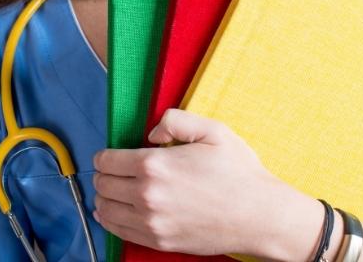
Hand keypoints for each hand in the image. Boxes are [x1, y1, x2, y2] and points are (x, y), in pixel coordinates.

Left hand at [92, 109, 286, 255]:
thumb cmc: (238, 172)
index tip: (110, 155)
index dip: (105, 156)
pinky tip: (112, 212)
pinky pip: (118, 232)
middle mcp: (148, 195)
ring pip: (105, 209)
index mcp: (155, 165)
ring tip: (111, 190)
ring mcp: (152, 222)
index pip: (107, 161)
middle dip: (103, 175)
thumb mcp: (212, 130)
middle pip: (102, 184)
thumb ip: (175, 120)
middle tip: (111, 171)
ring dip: (103, 198)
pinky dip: (110, 220)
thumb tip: (151, 133)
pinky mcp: (160, 241)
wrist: (260, 215)